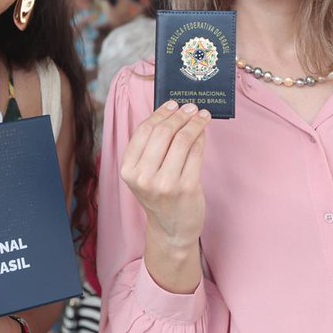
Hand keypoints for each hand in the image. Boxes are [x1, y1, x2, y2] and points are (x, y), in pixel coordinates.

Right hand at [120, 100, 209, 248]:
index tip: (173, 103)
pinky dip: (201, 137)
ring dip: (194, 123)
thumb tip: (172, 111)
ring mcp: (166, 183)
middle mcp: (144, 177)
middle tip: (191, 107)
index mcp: (128, 169)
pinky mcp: (187, 187)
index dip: (161, 113)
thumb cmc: (158, 196)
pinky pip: (196, 152)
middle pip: (163, 132)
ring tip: (201, 115)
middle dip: (179, 115)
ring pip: (182, 140)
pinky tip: (203, 131)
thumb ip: (150, 146)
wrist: (171, 229)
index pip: (144, 131)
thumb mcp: (143, 173)